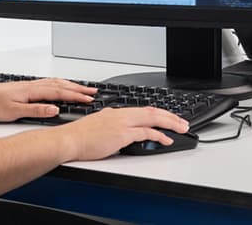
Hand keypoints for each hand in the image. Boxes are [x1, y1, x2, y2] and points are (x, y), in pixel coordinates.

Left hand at [0, 78, 96, 121]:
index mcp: (32, 91)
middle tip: (93, 92)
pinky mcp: (27, 87)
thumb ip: (35, 110)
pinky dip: (60, 84)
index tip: (89, 98)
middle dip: (78, 88)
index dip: (76, 95)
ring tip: (82, 88)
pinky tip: (61, 87)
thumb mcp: (14, 112)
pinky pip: (49, 83)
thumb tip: (54, 110)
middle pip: (61, 85)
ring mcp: (30, 85)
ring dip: (71, 85)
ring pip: (55, 82)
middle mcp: (33, 86)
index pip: (59, 92)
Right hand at [57, 107, 190, 160]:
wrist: (68, 140)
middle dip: (170, 116)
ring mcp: (121, 123)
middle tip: (183, 122)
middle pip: (152, 111)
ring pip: (153, 118)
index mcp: (114, 112)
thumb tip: (119, 136)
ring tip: (181, 128)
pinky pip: (146, 132)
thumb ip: (111, 128)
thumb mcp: (97, 128)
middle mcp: (120, 114)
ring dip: (170, 123)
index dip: (158, 113)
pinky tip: (167, 140)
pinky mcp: (122, 134)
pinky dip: (159, 135)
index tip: (168, 118)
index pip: (142, 110)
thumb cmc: (77, 137)